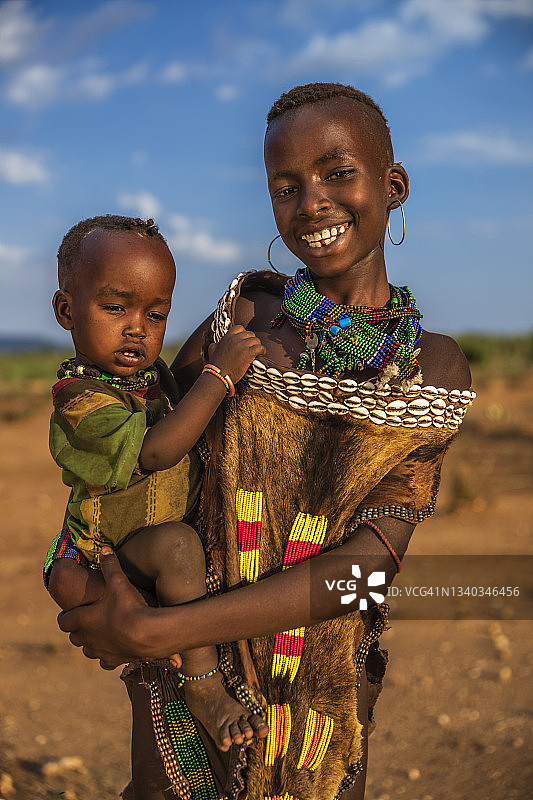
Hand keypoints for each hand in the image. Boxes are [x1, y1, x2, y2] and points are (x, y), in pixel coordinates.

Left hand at [57, 548, 181, 669]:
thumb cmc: (128, 606)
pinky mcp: (112, 660)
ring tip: (98, 634)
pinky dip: (106, 656)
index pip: (64, 621)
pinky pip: (104, 662)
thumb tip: (105, 548)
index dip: (65, 616)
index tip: (69, 612)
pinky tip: (114, 648)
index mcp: (83, 619)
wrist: (146, 633)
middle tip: (85, 620)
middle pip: (74, 636)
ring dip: (90, 643)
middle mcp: (87, 638)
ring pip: (86, 650)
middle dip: (77, 629)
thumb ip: (110, 565)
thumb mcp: (118, 582)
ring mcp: (99, 651)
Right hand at [207, 325, 264, 383]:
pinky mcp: (248, 353)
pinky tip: (261, 353)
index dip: (244, 333)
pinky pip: (260, 347)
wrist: (219, 375)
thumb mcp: (212, 350)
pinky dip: (262, 350)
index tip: (245, 339)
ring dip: (257, 345)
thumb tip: (217, 343)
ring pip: (256, 340)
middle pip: (249, 334)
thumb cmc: (216, 365)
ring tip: (257, 351)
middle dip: (252, 340)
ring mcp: (242, 345)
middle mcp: (235, 339)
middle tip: (252, 347)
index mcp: (227, 337)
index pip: (239, 328)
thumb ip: (216, 344)